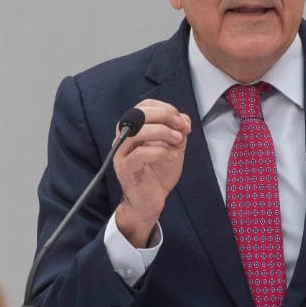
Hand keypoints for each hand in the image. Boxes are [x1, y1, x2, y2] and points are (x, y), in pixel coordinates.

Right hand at [113, 99, 190, 246]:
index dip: (166, 108)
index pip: (145, 106)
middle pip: (139, 114)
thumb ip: (178, 131)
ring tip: (178, 142)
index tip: (181, 121)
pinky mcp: (125, 168)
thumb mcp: (174, 146)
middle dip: (165, 116)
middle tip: (181, 128)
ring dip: (163, 132)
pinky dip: (160, 152)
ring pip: (138, 132)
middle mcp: (124, 137)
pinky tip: (173, 156)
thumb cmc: (158, 173)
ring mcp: (121, 152)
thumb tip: (184, 120)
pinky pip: (140, 154)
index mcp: (134, 128)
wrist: (151, 200)